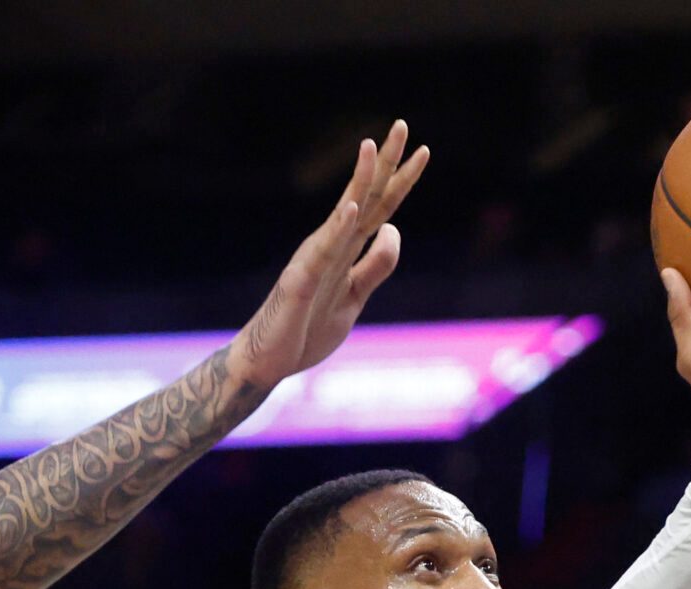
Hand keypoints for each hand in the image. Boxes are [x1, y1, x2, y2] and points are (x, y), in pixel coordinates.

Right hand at [229, 121, 429, 389]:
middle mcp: (331, 246)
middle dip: (385, 163)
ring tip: (370, 146)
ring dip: (359, 180)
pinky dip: (338, 229)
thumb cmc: (305, 330)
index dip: (402, 180)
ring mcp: (315, 261)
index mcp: (346, 250)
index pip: (381, 208)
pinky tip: (351, 208)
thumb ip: (375, 266)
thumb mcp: (355, 298)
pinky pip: (322, 253)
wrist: (267, 363)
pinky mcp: (301, 282)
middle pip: (365, 198)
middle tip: (401, 124)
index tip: (424, 150)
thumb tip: (392, 229)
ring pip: (344, 215)